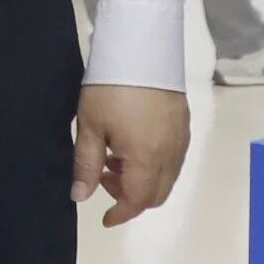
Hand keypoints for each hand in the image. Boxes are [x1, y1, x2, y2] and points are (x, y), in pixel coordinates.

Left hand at [74, 86, 193, 221]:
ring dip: (143, 180)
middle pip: (156, 194)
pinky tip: (132, 143)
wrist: (141, 46)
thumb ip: (86, 166)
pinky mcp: (184, 124)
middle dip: (131, 197)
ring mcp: (181, 139)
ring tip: (115, 157)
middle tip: (104, 177)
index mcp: (146, 158)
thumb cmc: (111, 87)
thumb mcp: (90, 126)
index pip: (137, 201)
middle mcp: (170, 154)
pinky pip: (174, 158)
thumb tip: (80, 197)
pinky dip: (155, 164)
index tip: (105, 217)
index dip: (120, 214)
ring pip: (167, 177)